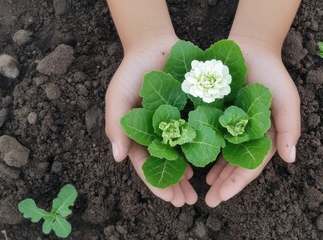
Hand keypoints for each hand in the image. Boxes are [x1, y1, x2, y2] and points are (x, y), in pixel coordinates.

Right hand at [105, 34, 197, 206]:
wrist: (155, 46)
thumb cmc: (132, 71)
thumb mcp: (118, 96)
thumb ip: (117, 124)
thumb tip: (117, 158)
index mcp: (138, 134)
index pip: (146, 164)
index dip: (156, 182)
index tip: (169, 198)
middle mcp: (157, 134)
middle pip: (166, 165)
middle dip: (175, 185)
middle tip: (187, 202)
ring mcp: (175, 125)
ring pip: (182, 156)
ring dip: (188, 175)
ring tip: (196, 193)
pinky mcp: (191, 114)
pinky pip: (197, 136)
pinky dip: (200, 151)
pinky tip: (206, 165)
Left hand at [205, 37, 300, 206]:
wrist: (251, 49)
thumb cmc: (272, 74)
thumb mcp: (287, 100)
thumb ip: (289, 128)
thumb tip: (290, 159)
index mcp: (267, 137)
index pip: (251, 166)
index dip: (237, 183)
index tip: (222, 196)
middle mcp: (249, 137)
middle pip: (235, 166)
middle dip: (223, 185)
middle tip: (209, 202)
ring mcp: (233, 128)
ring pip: (223, 156)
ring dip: (214, 174)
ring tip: (203, 189)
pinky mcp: (218, 116)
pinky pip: (211, 138)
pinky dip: (205, 152)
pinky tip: (197, 165)